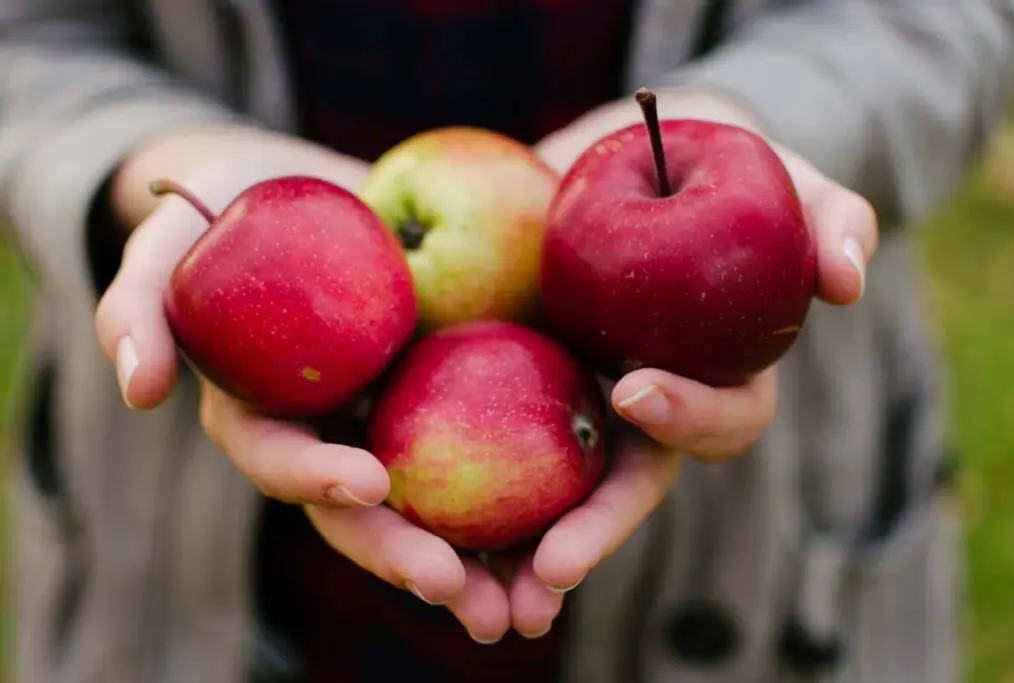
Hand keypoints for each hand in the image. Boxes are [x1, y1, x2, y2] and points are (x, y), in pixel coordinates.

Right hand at [92, 126, 514, 641]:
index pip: (282, 459)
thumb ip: (141, 303)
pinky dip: (526, 495)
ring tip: (530, 606)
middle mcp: (332, 431)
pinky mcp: (451, 395)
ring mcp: (394, 417)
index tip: (369, 483)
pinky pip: (489, 449)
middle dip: (404, 556)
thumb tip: (140, 392)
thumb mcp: (173, 233)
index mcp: (267, 412)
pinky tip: (571, 529)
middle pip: (364, 512)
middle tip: (459, 593)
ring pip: (433, 505)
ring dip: (477, 561)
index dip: (316, 477)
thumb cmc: (229, 203)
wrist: (311, 183)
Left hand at [485, 88, 878, 637]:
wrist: (616, 156)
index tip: (635, 387)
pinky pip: (476, 442)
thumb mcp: (773, 178)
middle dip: (593, 533)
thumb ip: (827, 217)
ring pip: (550, 495)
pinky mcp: (506, 379)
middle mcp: (638, 406)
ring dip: (516, 550)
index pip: (714, 420)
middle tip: (551, 569)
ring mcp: (571, 399)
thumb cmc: (708, 167)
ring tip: (478, 599)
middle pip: (622, 489)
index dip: (687, 415)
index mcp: (707, 375)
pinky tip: (399, 510)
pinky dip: (449, 488)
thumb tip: (848, 282)